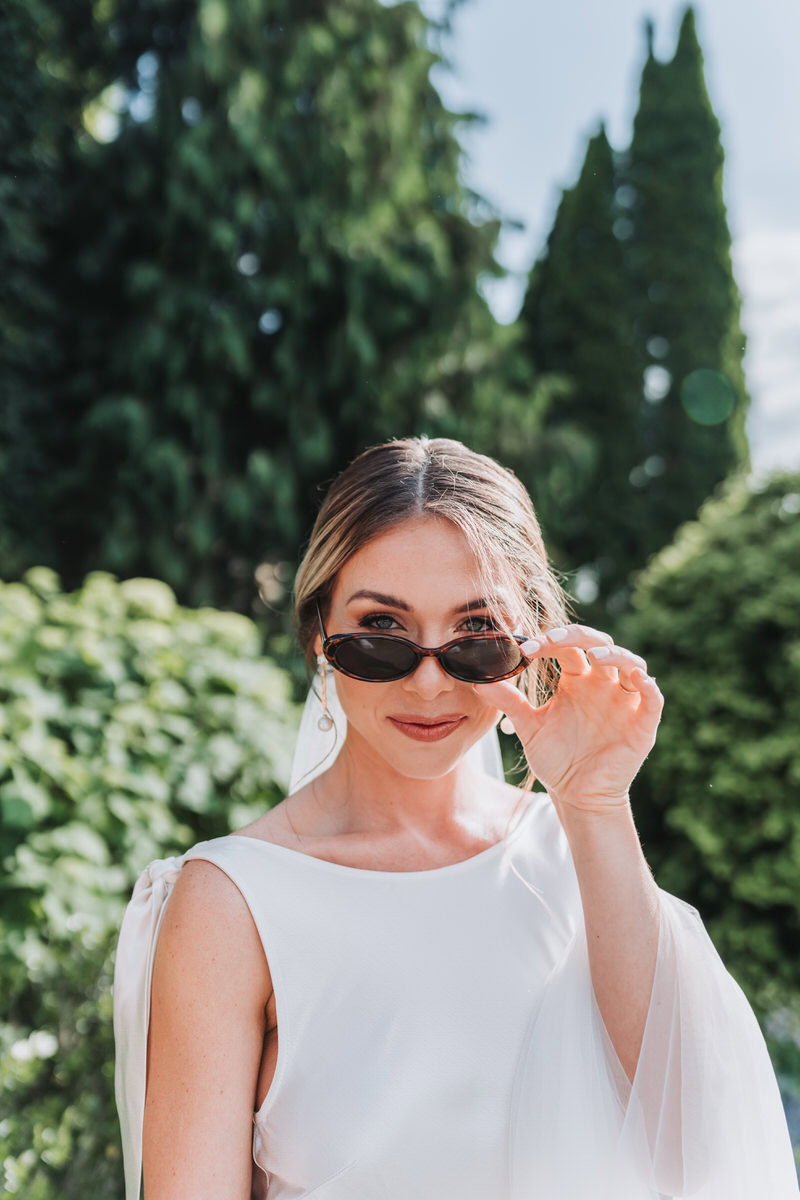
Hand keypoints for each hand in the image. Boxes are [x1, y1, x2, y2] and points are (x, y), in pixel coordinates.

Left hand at [473, 624, 663, 812]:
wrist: (576, 795)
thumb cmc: (555, 758)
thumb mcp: (529, 727)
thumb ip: (508, 702)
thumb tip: (476, 680)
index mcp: (576, 680)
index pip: (567, 648)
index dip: (549, 642)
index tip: (524, 650)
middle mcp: (601, 684)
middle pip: (599, 644)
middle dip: (579, 637)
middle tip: (554, 640)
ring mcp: (624, 701)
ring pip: (630, 663)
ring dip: (615, 655)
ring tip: (595, 656)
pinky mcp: (642, 723)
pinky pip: (652, 699)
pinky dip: (649, 686)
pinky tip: (638, 679)